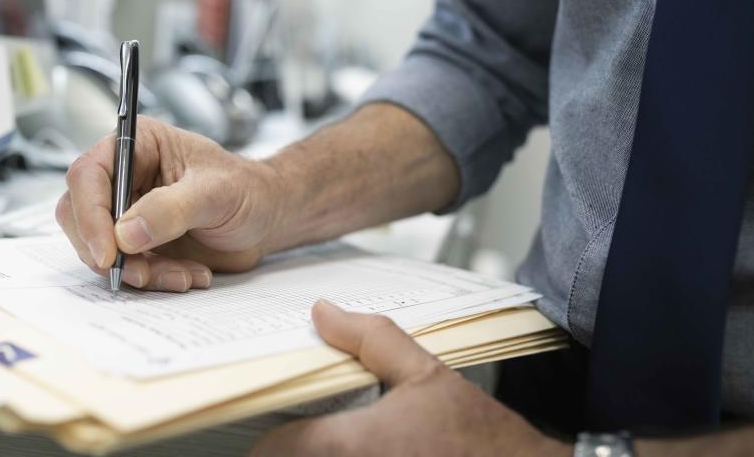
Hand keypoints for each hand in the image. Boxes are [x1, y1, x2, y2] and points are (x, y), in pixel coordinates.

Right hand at [57, 116, 284, 290]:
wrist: (267, 218)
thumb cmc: (248, 190)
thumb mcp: (217, 193)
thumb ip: (172, 208)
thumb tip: (127, 232)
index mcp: (138, 146)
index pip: (88, 174)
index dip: (89, 214)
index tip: (108, 252)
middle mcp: (125, 178)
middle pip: (79, 215)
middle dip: (107, 251)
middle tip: (141, 272)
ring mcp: (127, 213)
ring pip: (99, 249)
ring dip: (137, 271)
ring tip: (183, 274)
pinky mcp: (137, 245)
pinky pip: (125, 269)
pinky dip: (153, 280)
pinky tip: (189, 275)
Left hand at [251, 301, 568, 456]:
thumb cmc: (481, 439)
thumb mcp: (426, 375)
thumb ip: (371, 340)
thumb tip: (323, 312)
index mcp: (351, 447)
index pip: (272, 449)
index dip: (272, 436)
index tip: (284, 423)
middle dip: (290, 451)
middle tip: (306, 435)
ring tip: (338, 446)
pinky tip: (370, 454)